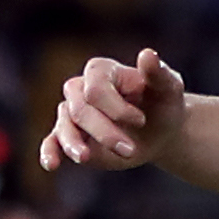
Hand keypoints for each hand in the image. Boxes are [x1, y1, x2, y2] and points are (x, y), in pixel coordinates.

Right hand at [40, 46, 187, 172]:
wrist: (160, 131)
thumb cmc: (162, 104)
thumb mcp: (168, 89)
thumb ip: (158, 73)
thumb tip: (148, 54)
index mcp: (101, 71)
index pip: (95, 90)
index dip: (116, 109)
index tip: (141, 120)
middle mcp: (80, 89)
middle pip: (79, 111)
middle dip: (105, 133)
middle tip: (130, 150)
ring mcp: (72, 113)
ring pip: (64, 127)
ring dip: (77, 145)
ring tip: (86, 158)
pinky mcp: (69, 136)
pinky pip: (51, 142)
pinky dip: (49, 152)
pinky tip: (52, 164)